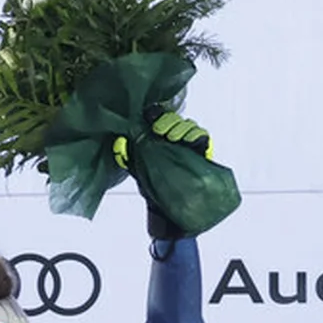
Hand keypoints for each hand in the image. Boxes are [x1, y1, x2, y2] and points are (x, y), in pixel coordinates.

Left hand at [125, 112, 213, 241]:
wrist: (173, 207)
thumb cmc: (155, 185)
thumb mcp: (136, 169)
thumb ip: (125, 156)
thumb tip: (119, 142)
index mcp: (159, 136)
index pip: (159, 117)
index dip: (156, 115)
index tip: (150, 122)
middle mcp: (175, 137)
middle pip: (174, 118)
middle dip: (167, 121)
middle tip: (159, 131)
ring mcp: (190, 143)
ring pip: (189, 125)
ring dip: (180, 128)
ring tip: (172, 138)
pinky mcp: (203, 151)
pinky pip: (202, 136)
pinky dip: (195, 135)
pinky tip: (188, 142)